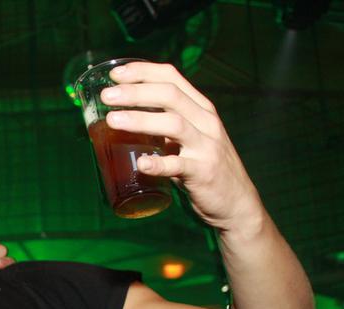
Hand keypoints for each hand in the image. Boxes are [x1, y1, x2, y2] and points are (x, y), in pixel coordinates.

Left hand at [101, 62, 258, 230]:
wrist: (236, 202)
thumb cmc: (204, 167)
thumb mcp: (189, 138)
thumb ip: (165, 127)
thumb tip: (124, 118)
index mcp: (200, 108)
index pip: (172, 78)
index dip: (142, 72)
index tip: (114, 74)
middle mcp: (205, 122)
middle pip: (170, 95)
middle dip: (135, 92)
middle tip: (106, 96)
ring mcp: (206, 146)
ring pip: (174, 124)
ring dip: (141, 120)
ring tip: (112, 120)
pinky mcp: (203, 173)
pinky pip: (178, 166)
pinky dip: (158, 164)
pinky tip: (140, 164)